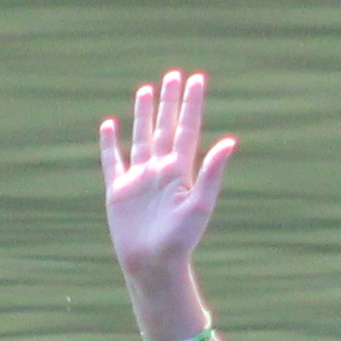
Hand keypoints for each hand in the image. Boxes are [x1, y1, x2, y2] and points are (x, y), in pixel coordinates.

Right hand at [99, 71, 234, 278]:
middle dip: (169, 101)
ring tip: (146, 89)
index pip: (187, 128)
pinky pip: (113, 161)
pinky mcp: (118, 191)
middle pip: (165, 127)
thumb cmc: (181, 240)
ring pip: (141, 138)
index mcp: (181, 170)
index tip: (197, 78)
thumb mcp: (200, 205)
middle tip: (173, 75)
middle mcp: (160, 169)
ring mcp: (139, 178)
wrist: (153, 265)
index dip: (191, 103)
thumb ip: (212, 172)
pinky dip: (110, 143)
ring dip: (144, 115)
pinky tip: (110, 125)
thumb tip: (230, 142)